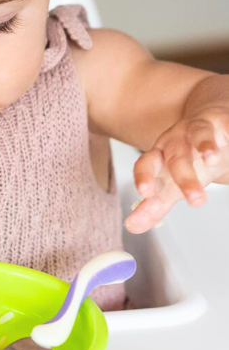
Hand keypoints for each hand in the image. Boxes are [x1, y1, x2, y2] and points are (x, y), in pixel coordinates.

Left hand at [125, 109, 228, 232]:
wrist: (206, 123)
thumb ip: (153, 205)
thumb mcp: (169, 182)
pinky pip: (226, 125)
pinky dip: (228, 133)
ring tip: (212, 159)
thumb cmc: (187, 158)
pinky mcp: (221, 122)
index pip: (145, 165)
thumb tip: (131, 226)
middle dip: (185, 178)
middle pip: (177, 157)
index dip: (144, 177)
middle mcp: (175, 141)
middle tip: (196, 200)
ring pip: (199, 135)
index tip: (145, 193)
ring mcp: (198, 129)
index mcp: (159, 156)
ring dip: (205, 146)